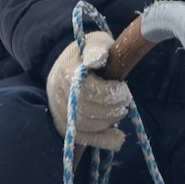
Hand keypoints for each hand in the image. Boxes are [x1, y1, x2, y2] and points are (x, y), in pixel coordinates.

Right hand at [47, 32, 131, 149]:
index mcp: (66, 71)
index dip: (110, 93)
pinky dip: (104, 140)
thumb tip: (99, 57)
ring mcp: (59, 111)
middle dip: (112, 108)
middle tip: (126, 99)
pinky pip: (83, 139)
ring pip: (86, 126)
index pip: (88, 91)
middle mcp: (58, 94)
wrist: (70, 65)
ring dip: (109, 120)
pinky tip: (118, 136)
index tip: (123, 88)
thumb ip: (98, 48)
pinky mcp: (65, 126)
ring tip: (120, 109)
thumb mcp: (96, 43)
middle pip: (86, 111)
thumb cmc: (90, 53)